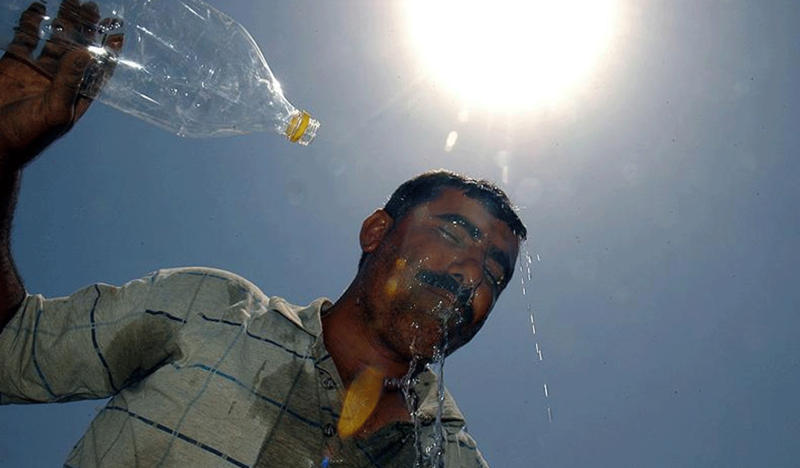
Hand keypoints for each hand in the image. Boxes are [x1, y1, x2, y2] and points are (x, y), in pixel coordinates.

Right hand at [0, 1, 121, 167]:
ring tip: (73, 2)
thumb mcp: (53, 111)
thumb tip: (86, 53)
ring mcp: (35, 73)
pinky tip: (39, 8)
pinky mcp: (13, 66)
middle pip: (77, 50)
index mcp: (74, 97)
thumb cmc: (26, 136)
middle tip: (94, 7)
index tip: (118, 33)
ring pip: (53, 42)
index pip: (98, 71)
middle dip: (86, 30)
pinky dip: (31, 24)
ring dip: (63, 24)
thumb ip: (69, 83)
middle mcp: (58, 83)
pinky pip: (24, 40)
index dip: (108, 54)